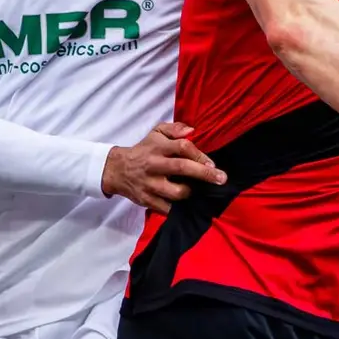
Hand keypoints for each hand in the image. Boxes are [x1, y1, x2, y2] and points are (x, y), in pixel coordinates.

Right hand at [101, 121, 225, 213]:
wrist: (117, 170)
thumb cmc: (143, 150)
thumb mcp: (155, 133)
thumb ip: (174, 129)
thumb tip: (192, 131)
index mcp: (158, 147)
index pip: (182, 147)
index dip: (200, 155)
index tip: (213, 164)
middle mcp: (154, 165)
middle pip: (182, 168)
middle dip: (204, 174)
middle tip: (221, 178)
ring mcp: (150, 185)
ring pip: (177, 192)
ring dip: (191, 192)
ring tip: (196, 190)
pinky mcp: (147, 201)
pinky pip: (168, 209)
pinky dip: (180, 208)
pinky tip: (187, 204)